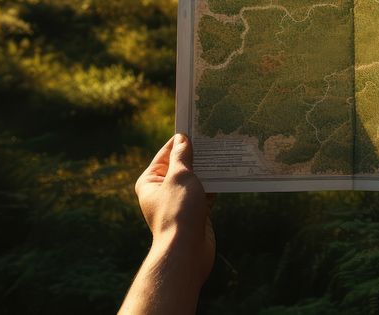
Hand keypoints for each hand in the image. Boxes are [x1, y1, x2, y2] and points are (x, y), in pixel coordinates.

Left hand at [123, 134, 214, 312]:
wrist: (186, 252)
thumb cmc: (178, 211)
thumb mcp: (180, 176)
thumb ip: (182, 156)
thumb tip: (182, 139)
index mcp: (150, 180)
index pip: (167, 152)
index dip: (183, 139)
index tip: (199, 126)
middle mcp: (162, 190)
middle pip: (182, 165)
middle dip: (198, 154)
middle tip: (216, 137)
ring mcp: (179, 202)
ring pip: (195, 179)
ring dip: (208, 169)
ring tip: (225, 152)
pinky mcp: (194, 212)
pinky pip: (205, 192)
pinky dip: (215, 184)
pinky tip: (228, 174)